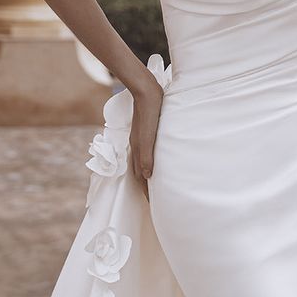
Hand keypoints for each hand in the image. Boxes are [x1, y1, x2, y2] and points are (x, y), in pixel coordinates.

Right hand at [129, 74, 163, 200]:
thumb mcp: (149, 136)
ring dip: (149, 176)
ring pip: (144, 163)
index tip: (153, 206)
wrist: (146, 90)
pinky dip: (151, 163)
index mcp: (137, 150)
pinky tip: (158, 161)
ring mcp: (141, 139)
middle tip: (156, 201)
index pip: (141, 178)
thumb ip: (147, 156)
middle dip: (147, 188)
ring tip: (156, 186)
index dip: (147, 193)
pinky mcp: (147, 132)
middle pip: (141, 173)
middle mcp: (137, 147)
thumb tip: (148, 177)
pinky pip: (148, 153)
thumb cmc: (150, 112)